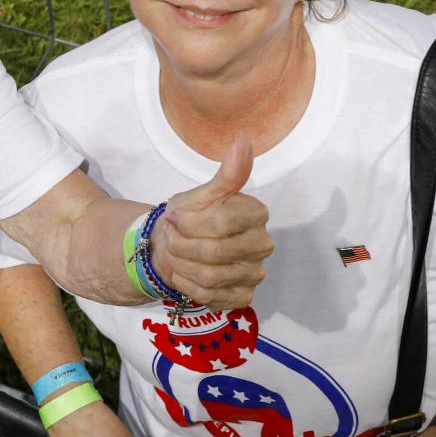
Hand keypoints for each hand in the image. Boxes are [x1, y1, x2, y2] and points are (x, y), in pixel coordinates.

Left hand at [152, 134, 272, 310]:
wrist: (177, 246)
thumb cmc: (190, 216)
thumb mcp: (201, 194)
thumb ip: (226, 173)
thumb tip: (242, 139)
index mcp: (256, 213)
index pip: (220, 223)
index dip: (188, 223)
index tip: (174, 216)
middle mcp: (263, 244)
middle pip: (214, 252)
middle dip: (181, 245)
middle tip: (173, 237)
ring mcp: (255, 273)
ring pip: (209, 276)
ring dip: (181, 264)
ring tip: (178, 253)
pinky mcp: (244, 296)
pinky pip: (210, 297)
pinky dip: (187, 285)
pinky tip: (186, 272)